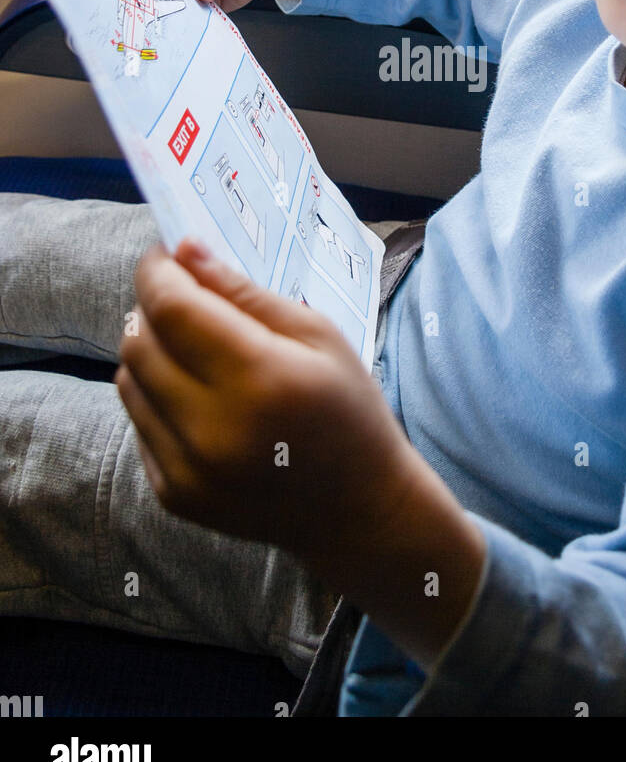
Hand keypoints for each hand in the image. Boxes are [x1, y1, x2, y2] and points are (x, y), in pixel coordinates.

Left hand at [116, 239, 486, 668]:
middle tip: (184, 296)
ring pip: (128, 382)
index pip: (171, 309)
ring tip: (193, 347)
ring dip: (150, 351)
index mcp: (259, 379)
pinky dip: (157, 396)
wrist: (359, 511)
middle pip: (139, 343)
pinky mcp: (174, 495)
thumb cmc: (349, 409)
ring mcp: (188, 470)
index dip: (156, 271)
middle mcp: (213, 429)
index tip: (165, 253)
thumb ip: (245, 293)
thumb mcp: (317, 335)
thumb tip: (185, 251)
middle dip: (151, 307)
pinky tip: (199, 396)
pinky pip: (139, 423)